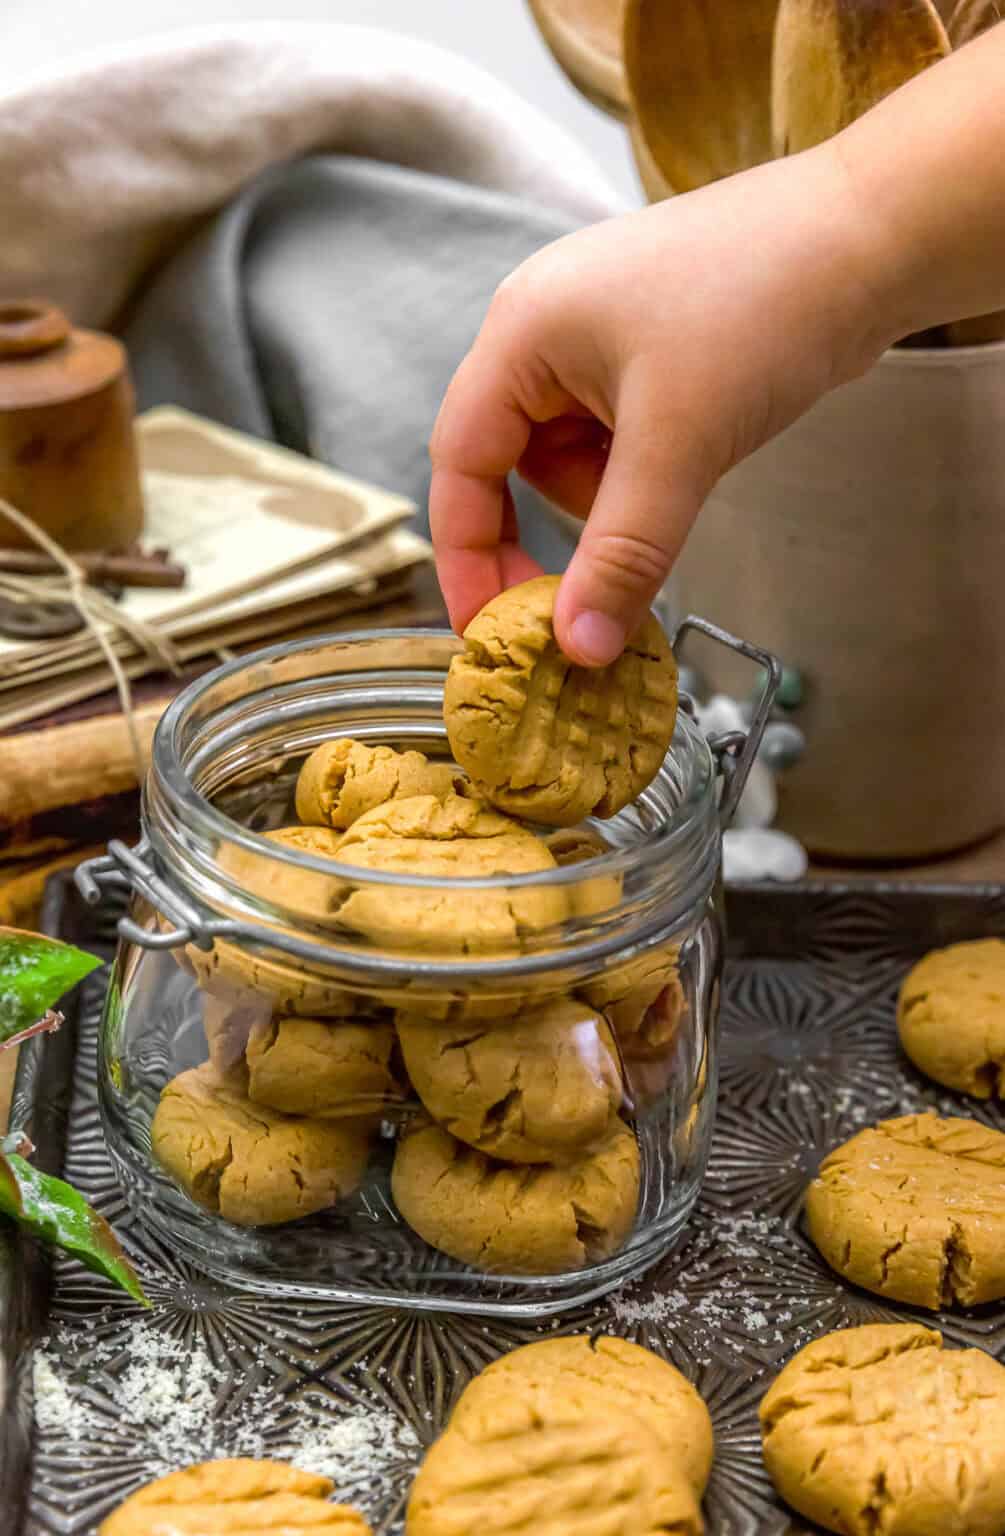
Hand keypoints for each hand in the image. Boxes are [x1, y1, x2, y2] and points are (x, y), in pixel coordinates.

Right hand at [429, 141, 891, 665]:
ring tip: (684, 473)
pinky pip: (619, 437)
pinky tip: (699, 451)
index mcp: (522, 332)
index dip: (467, 555)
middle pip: (514, 466)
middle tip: (589, 601)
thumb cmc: (766, 306)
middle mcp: (544, 328)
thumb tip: (579, 648)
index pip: (460, 463)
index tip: (489, 632)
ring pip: (573, 458)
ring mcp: (598, 337)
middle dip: (559, 527)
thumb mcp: (680, 446)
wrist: (875, 236)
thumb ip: (621, 554)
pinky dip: (647, 471)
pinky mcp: (649, 351)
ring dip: (615, 497)